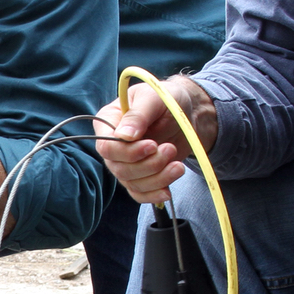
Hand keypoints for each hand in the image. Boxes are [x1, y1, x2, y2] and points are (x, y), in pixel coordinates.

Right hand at [95, 76, 214, 203]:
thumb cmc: (167, 98)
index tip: (152, 145)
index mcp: (108, 121)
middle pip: (119, 168)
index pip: (106, 146)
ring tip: (178, 166)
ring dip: (156, 178)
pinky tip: (167, 191)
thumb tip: (123, 135)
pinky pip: (139, 193)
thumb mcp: (154, 98)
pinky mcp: (142, 175)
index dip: (128, 152)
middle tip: (170, 149)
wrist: (187, 111)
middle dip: (148, 165)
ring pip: (132, 183)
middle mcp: (114, 144)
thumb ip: (138, 115)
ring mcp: (127, 162)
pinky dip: (153, 195)